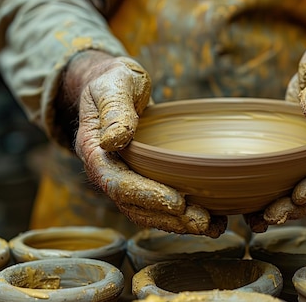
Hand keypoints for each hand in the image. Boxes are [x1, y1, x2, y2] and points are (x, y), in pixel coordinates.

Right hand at [59, 50, 226, 236]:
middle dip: (167, 217)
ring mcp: (123, 176)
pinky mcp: (141, 177)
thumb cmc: (115, 80)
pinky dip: (181, 214)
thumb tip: (113, 141)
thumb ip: (114, 109)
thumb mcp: (114, 84)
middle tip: (202, 222)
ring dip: (177, 222)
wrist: (116, 83)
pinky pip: (157, 202)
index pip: (115, 182)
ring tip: (211, 226)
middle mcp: (106, 170)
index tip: (176, 201)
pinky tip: (210, 218)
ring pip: (146, 210)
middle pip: (132, 205)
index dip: (145, 195)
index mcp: (94, 149)